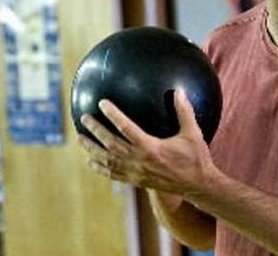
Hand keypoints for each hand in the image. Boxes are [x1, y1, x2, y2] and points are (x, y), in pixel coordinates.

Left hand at [77, 89, 216, 195]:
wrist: (196, 185)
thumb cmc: (196, 158)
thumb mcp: (193, 133)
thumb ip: (184, 112)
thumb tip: (178, 91)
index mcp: (151, 147)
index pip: (126, 128)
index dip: (112, 114)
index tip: (102, 103)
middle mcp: (139, 160)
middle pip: (110, 144)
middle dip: (95, 130)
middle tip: (85, 118)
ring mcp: (136, 172)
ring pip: (107, 161)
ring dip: (92, 149)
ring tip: (81, 138)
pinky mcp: (136, 181)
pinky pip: (113, 175)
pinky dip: (100, 168)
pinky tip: (91, 161)